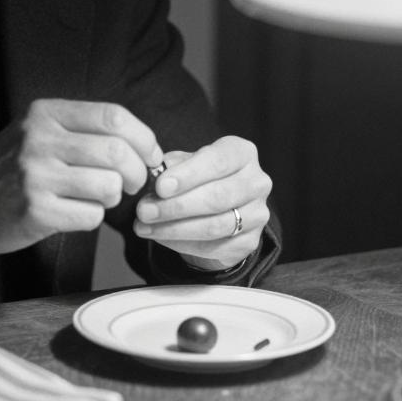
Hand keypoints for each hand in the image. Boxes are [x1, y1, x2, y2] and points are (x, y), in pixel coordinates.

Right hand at [0, 99, 161, 265]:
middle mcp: (40, 139)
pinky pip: (91, 216)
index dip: (143, 139)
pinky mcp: (35, 210)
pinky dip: (92, 218)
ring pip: (110, 186)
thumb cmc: (11, 170)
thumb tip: (146, 146)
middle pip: (119, 153)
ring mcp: (35, 175)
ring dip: (112, 198)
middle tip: (131, 185)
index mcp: (45, 113)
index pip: (114, 116)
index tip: (150, 156)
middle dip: (138, 174)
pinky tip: (72, 213)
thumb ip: (83, 130)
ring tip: (93, 198)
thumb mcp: (38, 131)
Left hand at [133, 135, 270, 270]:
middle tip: (144, 211)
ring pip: (214, 226)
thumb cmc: (197, 177)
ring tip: (144, 226)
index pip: (217, 161)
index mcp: (241, 153)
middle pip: (216, 197)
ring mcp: (257, 214)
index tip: (160, 187)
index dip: (188, 175)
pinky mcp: (249, 242)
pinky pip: (213, 247)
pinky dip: (182, 244)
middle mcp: (257, 182)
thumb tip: (154, 176)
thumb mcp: (184, 162)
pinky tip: (160, 237)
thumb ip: (171, 166)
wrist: (218, 208)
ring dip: (174, 228)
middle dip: (175, 206)